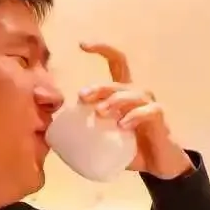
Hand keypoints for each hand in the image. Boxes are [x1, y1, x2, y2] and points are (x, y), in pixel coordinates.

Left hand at [78, 43, 192, 180]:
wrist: (158, 165)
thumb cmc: (130, 148)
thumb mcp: (104, 137)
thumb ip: (84, 128)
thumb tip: (50, 129)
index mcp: (123, 92)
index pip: (116, 61)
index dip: (102, 49)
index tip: (82, 44)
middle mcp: (137, 93)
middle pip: (117, 81)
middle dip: (98, 87)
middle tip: (82, 97)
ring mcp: (149, 104)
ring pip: (132, 94)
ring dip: (114, 101)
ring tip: (100, 112)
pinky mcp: (159, 119)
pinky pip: (148, 111)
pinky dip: (134, 116)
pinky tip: (122, 125)